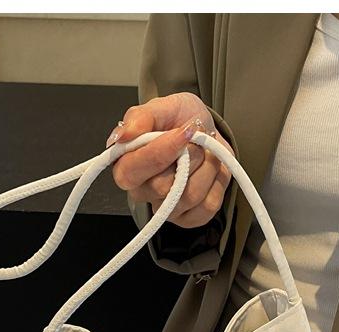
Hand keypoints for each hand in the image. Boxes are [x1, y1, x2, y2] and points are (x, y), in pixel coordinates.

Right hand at [105, 92, 233, 228]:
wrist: (207, 132)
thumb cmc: (179, 121)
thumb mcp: (162, 107)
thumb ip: (140, 118)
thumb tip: (121, 135)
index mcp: (126, 167)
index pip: (131, 172)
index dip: (159, 153)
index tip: (183, 132)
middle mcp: (142, 192)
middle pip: (162, 187)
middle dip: (189, 157)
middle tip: (196, 139)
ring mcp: (166, 209)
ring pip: (189, 196)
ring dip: (206, 167)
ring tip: (205, 152)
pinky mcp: (189, 218)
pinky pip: (207, 207)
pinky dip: (217, 183)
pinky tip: (210, 171)